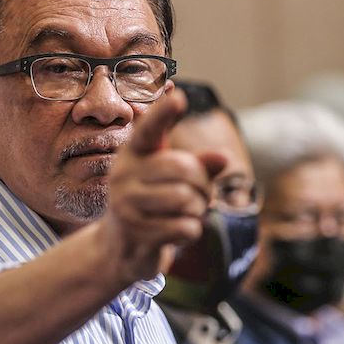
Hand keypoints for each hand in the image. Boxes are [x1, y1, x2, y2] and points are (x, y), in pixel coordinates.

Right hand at [99, 88, 225, 285]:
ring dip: (200, 209)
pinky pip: (185, 227)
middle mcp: (123, 174)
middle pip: (184, 169)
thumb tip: (223, 158)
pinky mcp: (136, 233)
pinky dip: (193, 231)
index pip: (149, 129)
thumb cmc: (152, 201)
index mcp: (133, 152)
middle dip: (205, 185)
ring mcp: (126, 204)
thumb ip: (199, 164)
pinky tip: (180, 231)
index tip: (179, 96)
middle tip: (204, 195)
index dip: (164, 113)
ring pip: (187, 200)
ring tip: (191, 212)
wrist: (120, 247)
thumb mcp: (172, 178)